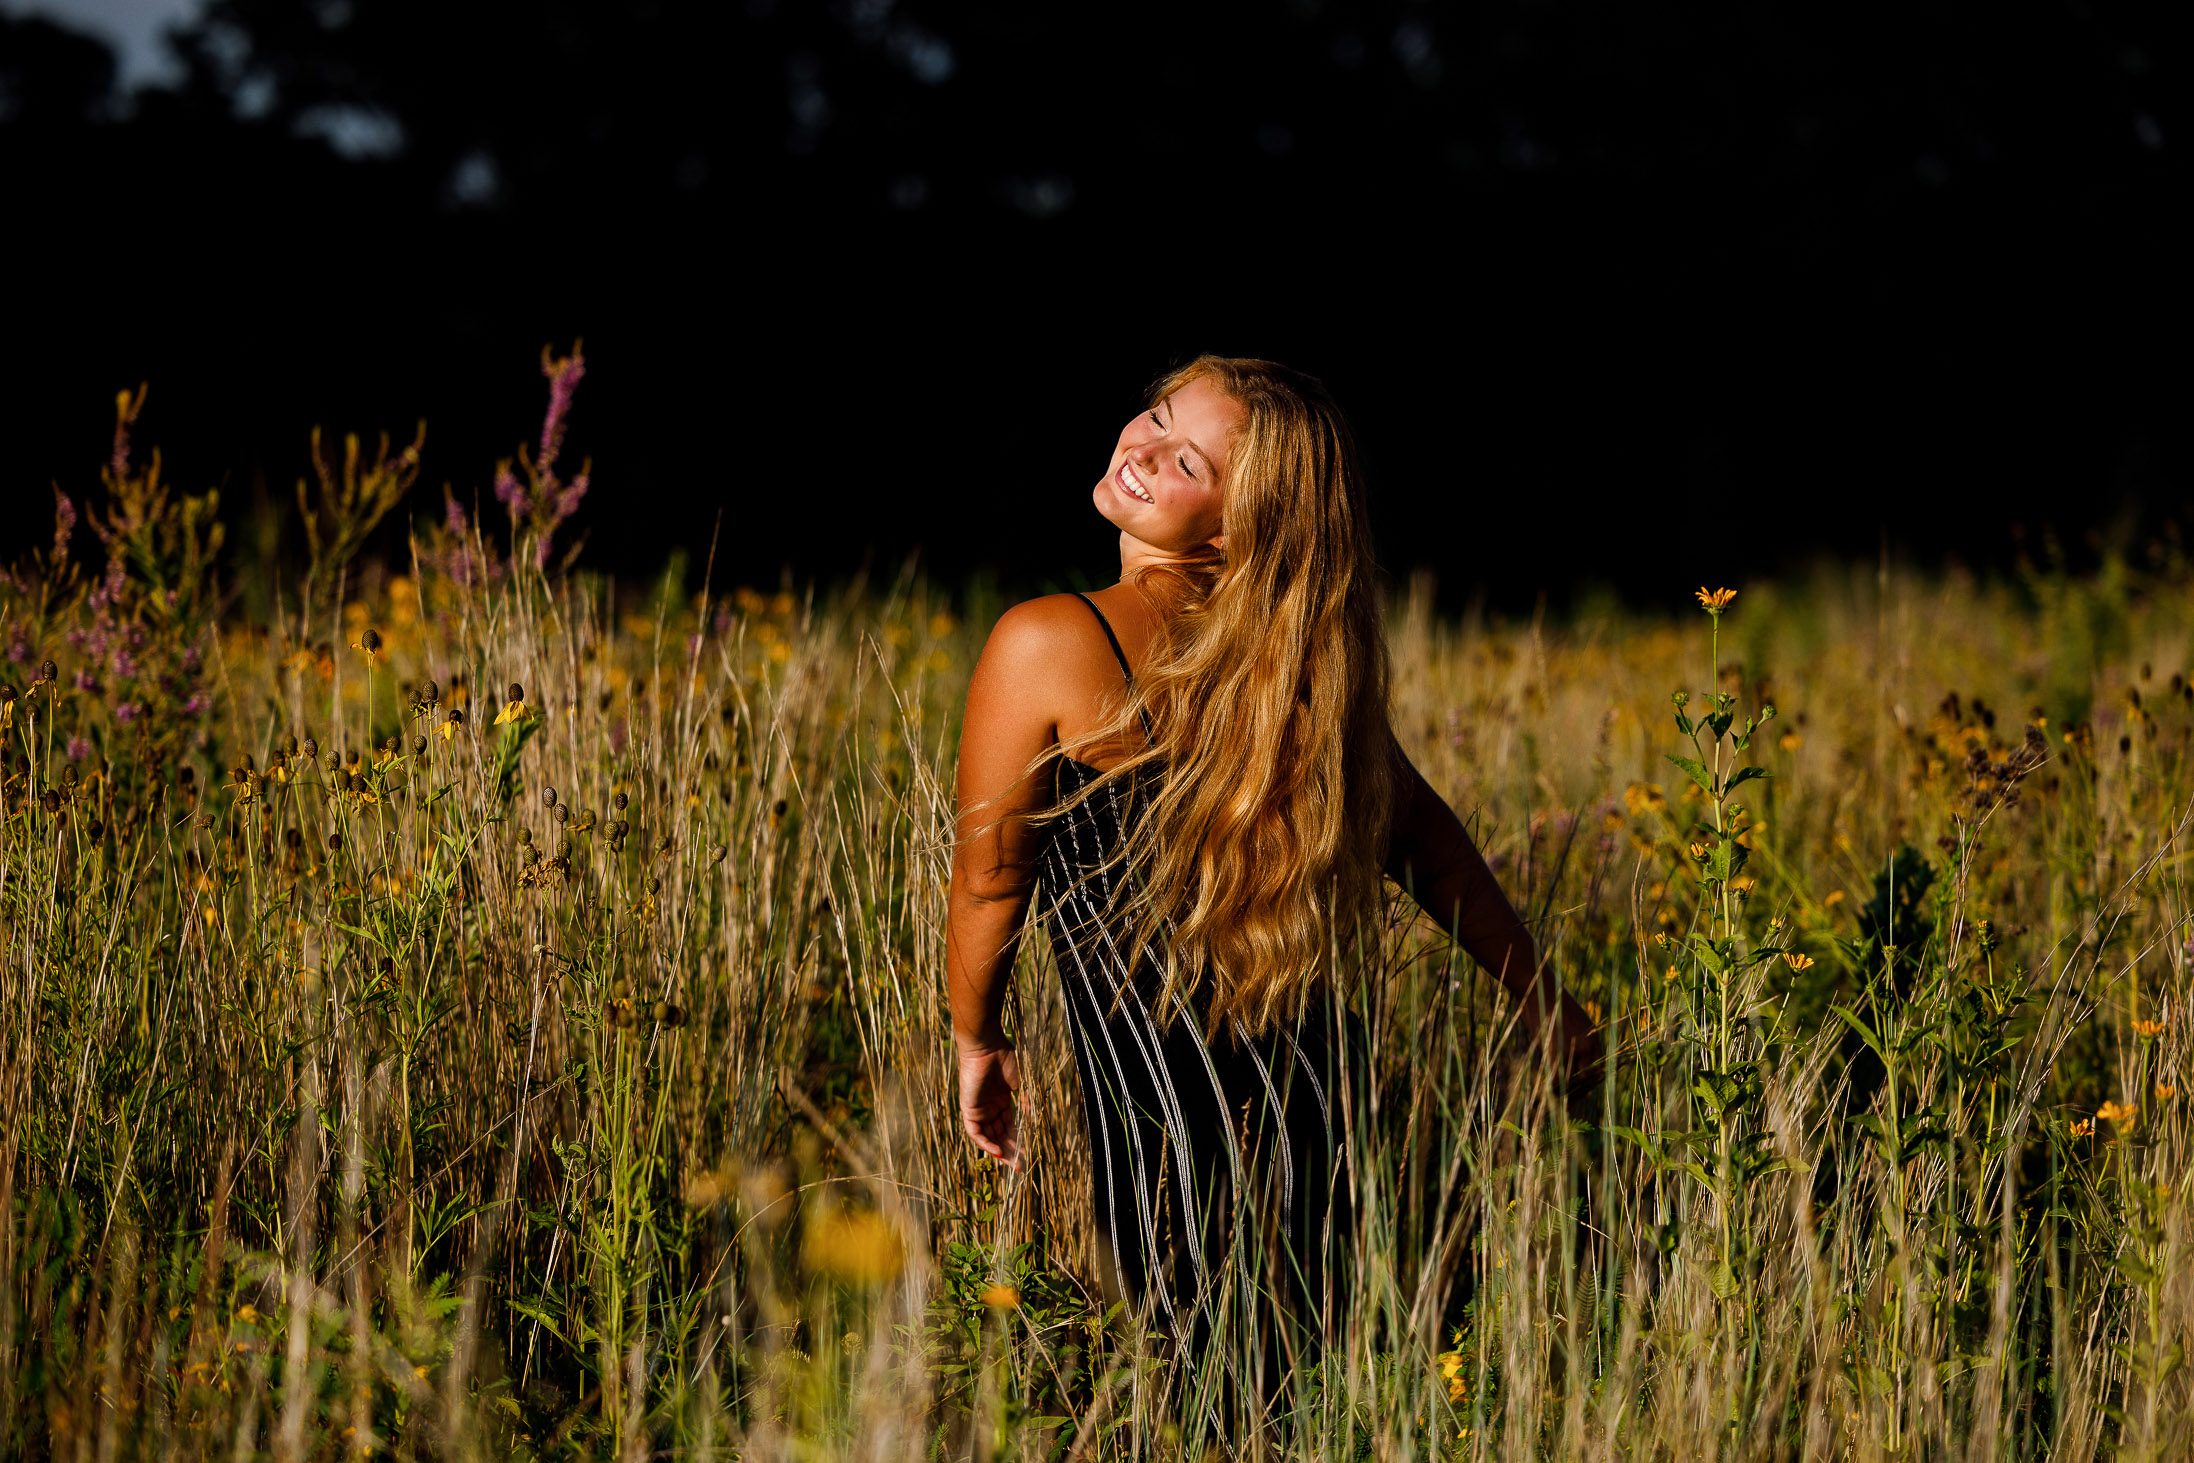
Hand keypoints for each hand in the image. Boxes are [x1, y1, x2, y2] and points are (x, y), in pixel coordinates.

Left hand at [956, 1040, 1022, 1167]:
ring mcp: (979, 1108)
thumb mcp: (1021, 1083)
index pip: (1009, 1126)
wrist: (986, 1046)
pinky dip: (985, 1143)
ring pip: (988, 1136)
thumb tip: (1031, 1121)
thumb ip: (1026, 1102)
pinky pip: (975, 1132)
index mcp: (1001, 1100)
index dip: (1018, 1141)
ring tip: (1012, 1163)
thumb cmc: (1004, 1058)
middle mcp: (989, 1107)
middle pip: (999, 1135)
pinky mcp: (969, 1108)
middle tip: (1021, 1165)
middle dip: (1010, 1150)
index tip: (1028, 1155)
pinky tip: (997, 1151)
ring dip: (1000, 1150)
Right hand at [1522, 990, 1604, 1097]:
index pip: (1599, 1066)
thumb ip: (1571, 1040)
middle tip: (1570, 1102)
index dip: (1591, 1082)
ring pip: (1574, 1081)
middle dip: (1581, 1092)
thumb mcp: (1566, 1021)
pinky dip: (1554, 1088)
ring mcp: (1576, 1048)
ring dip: (1567, 1093)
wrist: (1538, 987)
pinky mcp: (1559, 1051)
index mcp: (1594, 1036)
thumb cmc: (1547, 1001)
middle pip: (1590, 1077)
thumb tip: (1564, 1061)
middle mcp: (1590, 1044)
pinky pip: (1558, 1079)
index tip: (1582, 1091)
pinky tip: (1548, 1092)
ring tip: (1559, 1101)